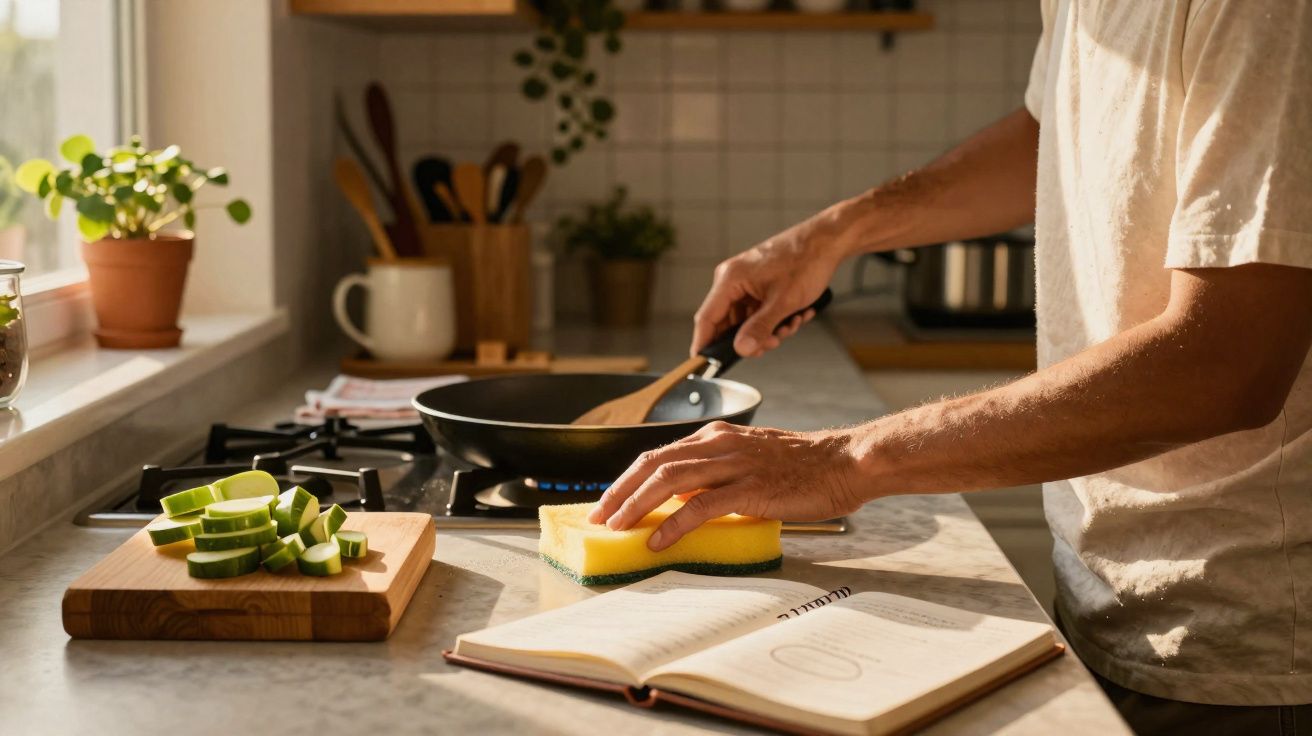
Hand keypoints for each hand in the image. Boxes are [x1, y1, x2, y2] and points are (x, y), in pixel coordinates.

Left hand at [587, 421, 866, 550]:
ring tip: (616, 527)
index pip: (659, 454)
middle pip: (653, 463)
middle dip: (619, 491)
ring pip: (668, 479)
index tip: (609, 502)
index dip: (628, 479)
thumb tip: (685, 501)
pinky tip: (658, 540)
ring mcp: (734, 464)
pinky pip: (701, 505)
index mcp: (717, 437)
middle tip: (598, 517)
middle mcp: (719, 444)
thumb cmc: (805, 467)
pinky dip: (673, 523)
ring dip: (635, 505)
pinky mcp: (750, 488)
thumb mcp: (752, 461)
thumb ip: (718, 475)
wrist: (846, 462)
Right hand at [692, 215, 844, 358]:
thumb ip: (760, 328)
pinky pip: (758, 312)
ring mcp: (745, 283)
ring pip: (747, 321)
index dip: (703, 345)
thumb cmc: (806, 261)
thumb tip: (741, 349)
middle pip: (728, 324)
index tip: (703, 366)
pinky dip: (775, 319)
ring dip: (769, 330)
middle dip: (751, 338)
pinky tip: (796, 315)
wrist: (827, 242)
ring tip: (792, 323)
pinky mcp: (758, 286)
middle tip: (772, 343)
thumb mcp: (784, 302)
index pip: (707, 318)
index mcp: (730, 279)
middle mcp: (733, 280)